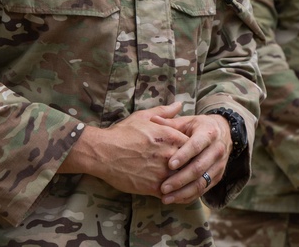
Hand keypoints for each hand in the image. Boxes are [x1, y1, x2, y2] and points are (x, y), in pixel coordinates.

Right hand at [59, 102, 189, 195]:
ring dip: (186, 181)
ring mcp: (162, 172)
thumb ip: (164, 112)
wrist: (103, 152)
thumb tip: (179, 104)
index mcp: (170, 136)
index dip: (194, 149)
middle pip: (193, 163)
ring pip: (184, 179)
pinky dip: (175, 193)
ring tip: (185, 182)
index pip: (194, 144)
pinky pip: (172, 193)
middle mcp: (170, 154)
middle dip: (193, 165)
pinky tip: (174, 192)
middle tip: (192, 168)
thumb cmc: (122, 133)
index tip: (192, 152)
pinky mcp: (153, 187)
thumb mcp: (143, 117)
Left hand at [150, 112, 231, 204]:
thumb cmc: (198, 127)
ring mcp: (219, 165)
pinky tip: (175, 199)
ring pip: (201, 183)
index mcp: (209, 133)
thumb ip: (170, 124)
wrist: (223, 133)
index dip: (183, 156)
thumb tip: (152, 121)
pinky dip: (189, 196)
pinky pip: (203, 190)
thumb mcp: (187, 121)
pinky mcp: (217, 177)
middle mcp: (217, 150)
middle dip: (180, 179)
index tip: (169, 165)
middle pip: (199, 168)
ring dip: (183, 192)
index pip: (196, 146)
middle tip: (163, 187)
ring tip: (165, 198)